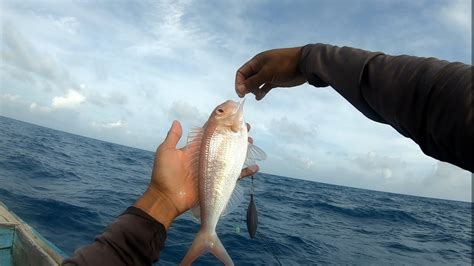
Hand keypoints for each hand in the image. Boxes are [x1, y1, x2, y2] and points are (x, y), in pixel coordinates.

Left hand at [134, 121, 258, 228]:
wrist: (167, 198)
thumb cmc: (164, 174)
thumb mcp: (166, 152)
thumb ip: (173, 137)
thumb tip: (177, 121)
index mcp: (195, 148)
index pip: (211, 133)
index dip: (222, 125)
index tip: (232, 116)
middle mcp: (206, 156)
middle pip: (224, 142)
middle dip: (235, 134)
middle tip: (247, 127)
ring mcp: (213, 168)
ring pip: (231, 156)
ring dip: (242, 148)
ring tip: (251, 141)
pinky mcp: (217, 181)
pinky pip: (234, 175)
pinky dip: (245, 171)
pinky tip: (256, 166)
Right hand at [235, 47, 306, 99]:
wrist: (304, 65)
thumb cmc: (284, 66)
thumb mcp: (266, 74)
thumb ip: (253, 82)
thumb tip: (240, 89)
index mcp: (257, 62)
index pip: (242, 72)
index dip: (239, 83)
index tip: (241, 93)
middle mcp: (260, 67)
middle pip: (248, 78)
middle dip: (246, 87)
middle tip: (251, 93)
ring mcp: (268, 74)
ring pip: (256, 83)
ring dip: (254, 90)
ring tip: (258, 94)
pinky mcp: (275, 80)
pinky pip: (264, 86)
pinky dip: (261, 92)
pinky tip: (260, 97)